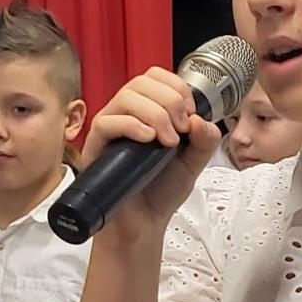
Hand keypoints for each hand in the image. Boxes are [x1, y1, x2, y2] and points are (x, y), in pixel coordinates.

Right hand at [80, 69, 222, 243]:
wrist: (145, 223)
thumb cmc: (162, 191)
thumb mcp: (194, 162)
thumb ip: (205, 140)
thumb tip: (200, 119)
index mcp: (148, 111)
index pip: (156, 77)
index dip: (176, 87)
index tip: (190, 112)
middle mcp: (127, 115)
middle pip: (141, 82)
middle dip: (169, 100)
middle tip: (182, 129)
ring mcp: (110, 129)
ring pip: (125, 98)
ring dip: (155, 114)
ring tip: (168, 141)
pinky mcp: (96, 147)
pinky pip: (107, 122)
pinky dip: (132, 125)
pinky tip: (148, 140)